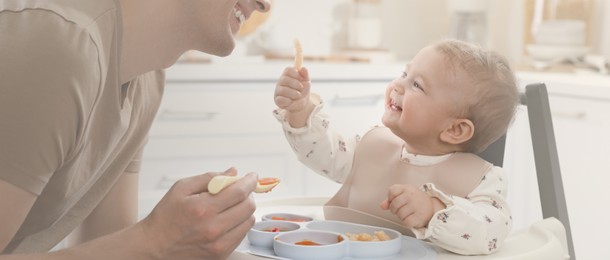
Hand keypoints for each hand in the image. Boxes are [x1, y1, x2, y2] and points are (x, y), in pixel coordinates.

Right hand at [139, 168, 256, 259]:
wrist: (155, 245)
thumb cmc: (166, 216)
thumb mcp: (181, 188)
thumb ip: (209, 177)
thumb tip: (232, 172)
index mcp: (203, 209)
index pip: (239, 192)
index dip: (249, 181)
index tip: (252, 176)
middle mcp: (213, 228)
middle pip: (248, 206)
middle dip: (248, 194)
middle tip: (240, 189)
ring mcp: (219, 244)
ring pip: (248, 221)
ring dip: (245, 208)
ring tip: (232, 204)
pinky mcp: (221, 253)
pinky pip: (242, 234)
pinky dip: (240, 223)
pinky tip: (228, 218)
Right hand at [274, 67, 311, 112]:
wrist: (302, 104)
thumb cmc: (302, 91)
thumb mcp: (306, 82)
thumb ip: (305, 75)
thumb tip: (303, 68)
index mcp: (287, 75)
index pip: (288, 70)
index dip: (295, 74)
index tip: (301, 78)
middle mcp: (281, 82)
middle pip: (284, 79)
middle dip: (295, 84)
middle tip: (301, 88)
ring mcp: (278, 91)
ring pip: (284, 90)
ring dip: (294, 93)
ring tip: (298, 96)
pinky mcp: (277, 100)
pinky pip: (282, 99)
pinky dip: (289, 101)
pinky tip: (291, 101)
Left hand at [380, 184, 444, 228]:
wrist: (431, 206)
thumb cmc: (414, 200)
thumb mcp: (403, 195)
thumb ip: (391, 199)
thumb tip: (382, 206)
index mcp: (406, 188)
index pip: (392, 191)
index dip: (390, 198)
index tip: (395, 200)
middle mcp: (411, 195)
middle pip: (394, 205)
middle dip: (394, 209)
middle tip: (401, 209)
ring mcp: (416, 205)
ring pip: (399, 214)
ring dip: (401, 216)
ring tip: (408, 213)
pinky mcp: (419, 216)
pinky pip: (406, 222)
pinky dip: (407, 222)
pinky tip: (412, 218)